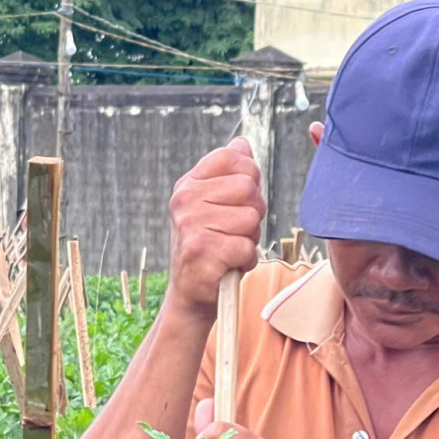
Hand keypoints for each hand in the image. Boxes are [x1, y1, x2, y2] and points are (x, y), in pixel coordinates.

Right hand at [166, 138, 264, 317]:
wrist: (191, 294)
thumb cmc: (211, 247)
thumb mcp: (216, 205)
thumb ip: (229, 174)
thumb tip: (242, 143)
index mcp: (189, 184)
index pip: (233, 157)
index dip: (249, 177)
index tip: (238, 201)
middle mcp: (185, 200)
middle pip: (248, 187)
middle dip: (253, 214)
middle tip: (233, 232)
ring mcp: (190, 225)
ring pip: (251, 219)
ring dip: (249, 239)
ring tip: (229, 249)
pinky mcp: (201, 252)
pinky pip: (247, 247)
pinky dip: (246, 260)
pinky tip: (228, 265)